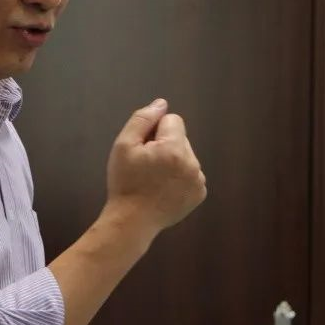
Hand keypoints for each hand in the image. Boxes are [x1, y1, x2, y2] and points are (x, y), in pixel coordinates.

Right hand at [105, 99, 206, 231]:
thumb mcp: (124, 146)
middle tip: (147, 166)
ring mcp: (199, 180)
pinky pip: (191, 173)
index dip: (154, 132)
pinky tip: (164, 189)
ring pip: (186, 156)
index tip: (144, 150)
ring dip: (173, 161)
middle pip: (181, 138)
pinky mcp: (200, 194)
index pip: (173, 120)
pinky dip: (180, 177)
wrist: (132, 221)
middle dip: (165, 146)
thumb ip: (143, 119)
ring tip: (154, 179)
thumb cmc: (125, 182)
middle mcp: (193, 163)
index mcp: (175, 149)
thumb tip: (161, 104)